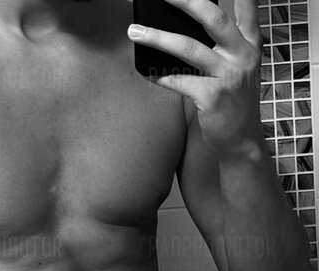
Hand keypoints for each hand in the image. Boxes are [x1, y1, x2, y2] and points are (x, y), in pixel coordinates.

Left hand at [128, 0, 263, 159]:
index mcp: (250, 45)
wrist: (242, 141)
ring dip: (158, 38)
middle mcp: (242, 56)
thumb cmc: (234, 104)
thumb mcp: (240, 70)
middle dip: (186, 1)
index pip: (247, 10)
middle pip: (213, 18)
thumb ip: (224, 48)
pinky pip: (180, 81)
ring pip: (189, 48)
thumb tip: (186, 31)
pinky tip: (149, 74)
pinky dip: (162, 77)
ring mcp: (228, 76)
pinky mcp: (213, 97)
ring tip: (135, 31)